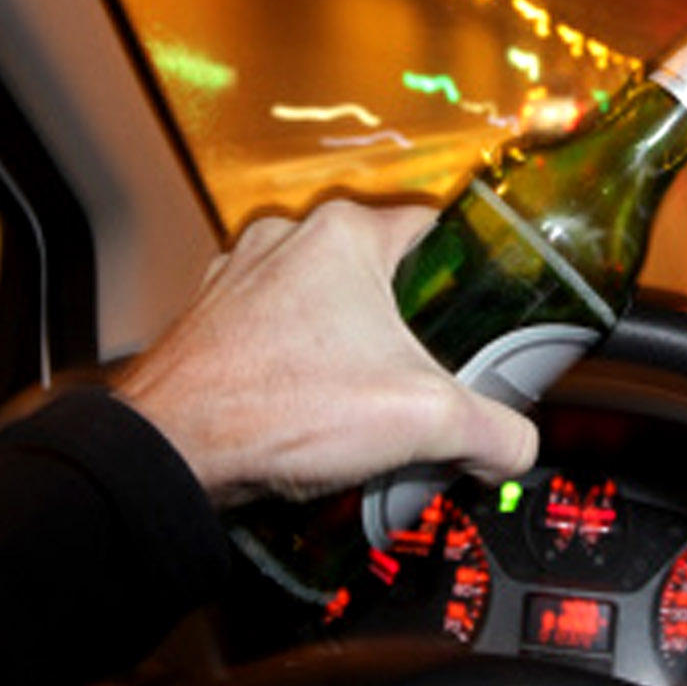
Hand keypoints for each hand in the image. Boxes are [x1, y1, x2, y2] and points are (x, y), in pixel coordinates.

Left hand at [115, 199, 538, 507]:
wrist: (170, 454)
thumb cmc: (272, 410)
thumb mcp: (421, 421)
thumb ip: (493, 431)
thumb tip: (516, 446)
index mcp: (343, 234)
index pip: (435, 232)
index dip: (469, 278)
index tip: (481, 317)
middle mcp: (286, 241)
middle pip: (379, 277)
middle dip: (406, 332)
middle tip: (427, 380)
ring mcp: (239, 278)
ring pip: (321, 306)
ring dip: (347, 350)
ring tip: (364, 406)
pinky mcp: (209, 322)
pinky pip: (272, 334)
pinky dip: (295, 367)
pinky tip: (307, 414)